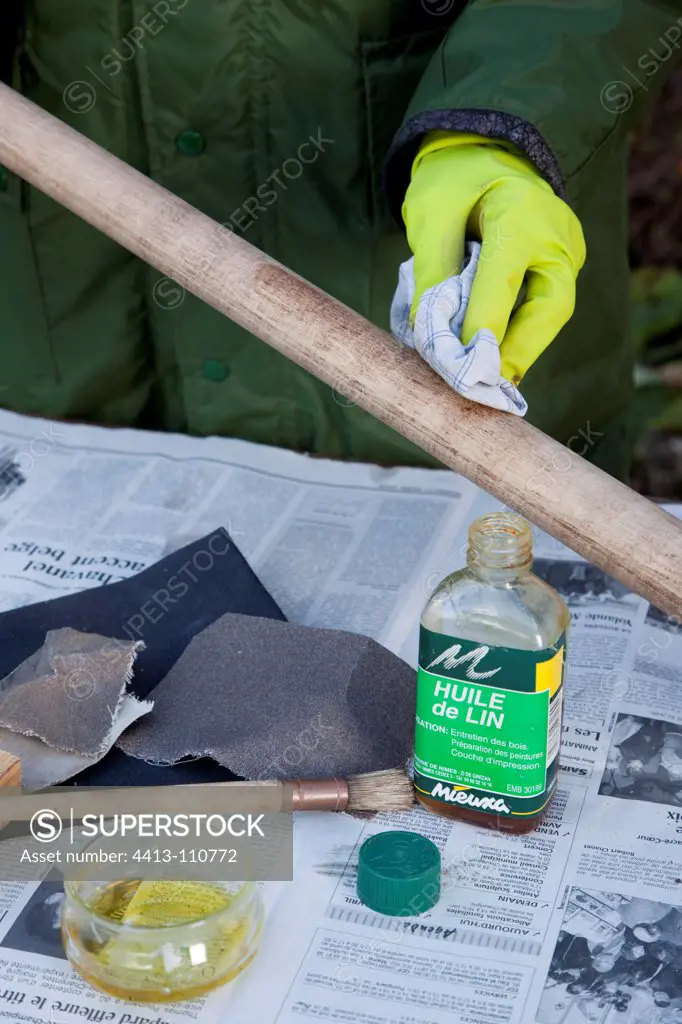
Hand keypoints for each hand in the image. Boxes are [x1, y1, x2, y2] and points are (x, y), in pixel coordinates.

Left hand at [402, 132, 585, 383]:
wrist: (485, 149)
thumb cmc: (453, 177)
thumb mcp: (430, 212)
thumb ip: (431, 270)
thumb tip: (429, 330)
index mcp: (520, 212)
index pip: (503, 281)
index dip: (482, 326)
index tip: (460, 365)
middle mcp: (555, 234)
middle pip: (551, 307)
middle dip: (519, 351)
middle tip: (486, 385)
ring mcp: (565, 250)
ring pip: (552, 312)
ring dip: (520, 349)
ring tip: (486, 379)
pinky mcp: (561, 264)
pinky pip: (543, 306)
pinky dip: (519, 333)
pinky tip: (495, 357)